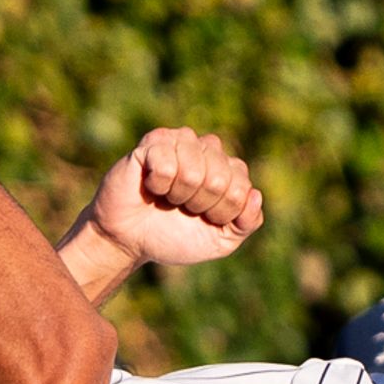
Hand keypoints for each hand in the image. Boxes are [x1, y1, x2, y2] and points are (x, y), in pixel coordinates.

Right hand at [82, 128, 265, 272]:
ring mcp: (181, 141)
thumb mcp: (220, 241)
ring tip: (166, 196)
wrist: (128, 241)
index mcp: (229, 169)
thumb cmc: (174, 237)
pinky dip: (157, 185)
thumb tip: (254, 195)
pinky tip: (150, 185)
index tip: (203, 218)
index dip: (220, 214)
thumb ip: (246, 223)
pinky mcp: (153, 142)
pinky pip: (167, 164)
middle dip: (199, 205)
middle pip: (220, 180)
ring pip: (194, 172)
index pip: (241, 190)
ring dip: (177, 195)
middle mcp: (209, 150)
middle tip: (181, 208)